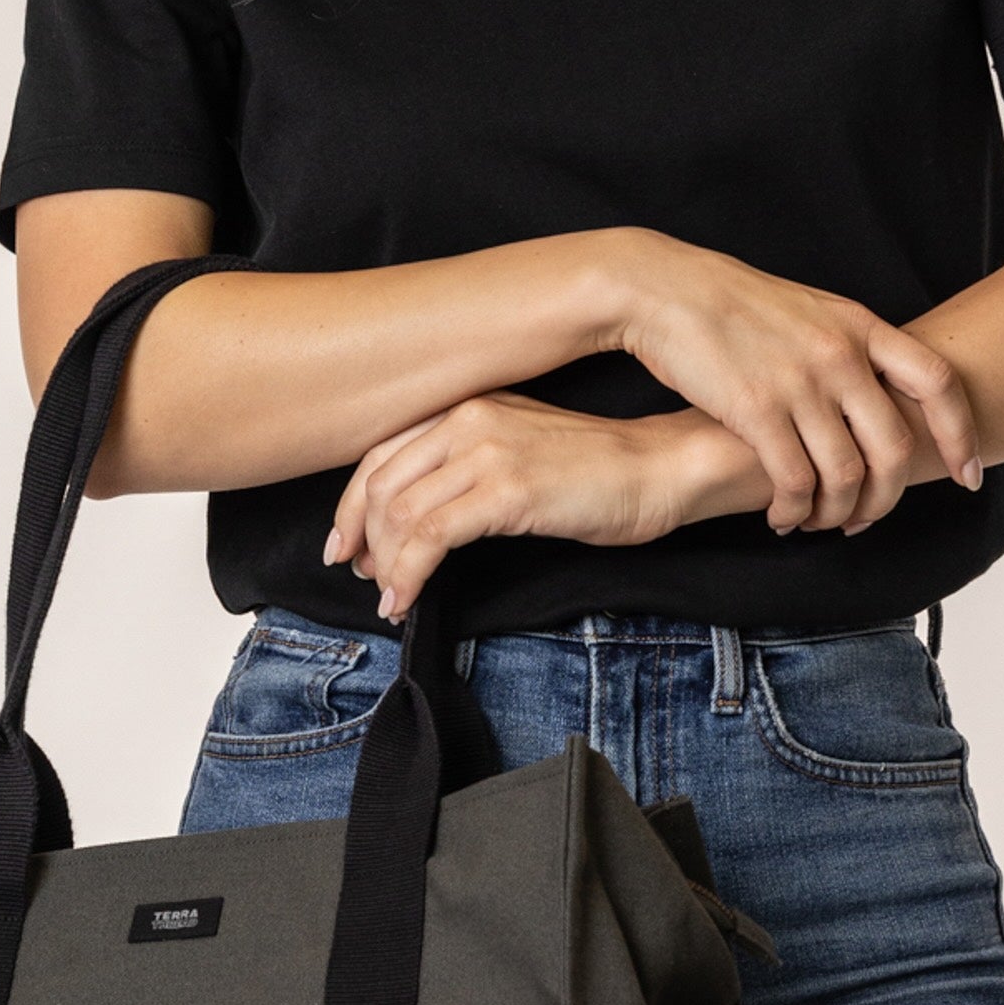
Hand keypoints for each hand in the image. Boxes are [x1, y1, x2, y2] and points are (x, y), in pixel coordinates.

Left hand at [325, 395, 745, 620]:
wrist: (658, 469)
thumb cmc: (596, 469)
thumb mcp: (517, 448)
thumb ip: (464, 466)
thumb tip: (413, 516)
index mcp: (465, 406)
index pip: (380, 453)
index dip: (350, 506)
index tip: (345, 545)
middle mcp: (467, 419)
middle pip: (378, 484)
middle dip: (360, 539)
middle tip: (365, 577)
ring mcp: (487, 452)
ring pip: (399, 513)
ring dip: (386, 565)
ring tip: (391, 596)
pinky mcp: (508, 489)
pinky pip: (431, 536)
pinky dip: (409, 573)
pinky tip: (408, 598)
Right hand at [597, 230, 982, 534]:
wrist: (667, 289)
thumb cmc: (735, 305)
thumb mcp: (811, 311)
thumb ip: (850, 348)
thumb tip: (882, 392)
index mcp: (860, 326)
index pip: (938, 383)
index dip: (961, 435)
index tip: (968, 474)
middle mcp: (840, 355)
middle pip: (893, 447)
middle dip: (887, 497)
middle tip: (867, 519)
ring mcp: (800, 383)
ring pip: (845, 476)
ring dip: (837, 514)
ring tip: (819, 523)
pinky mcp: (756, 410)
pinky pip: (795, 482)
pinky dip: (795, 511)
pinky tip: (783, 516)